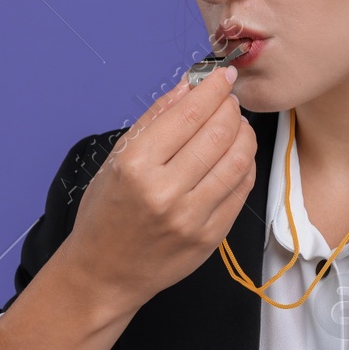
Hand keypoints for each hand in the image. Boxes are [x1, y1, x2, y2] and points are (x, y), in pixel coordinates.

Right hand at [60, 66, 257, 316]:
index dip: (212, 89)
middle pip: (219, 133)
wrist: (104, 273)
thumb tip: (188, 86)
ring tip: (236, 126)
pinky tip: (235, 156)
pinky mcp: (210, 237)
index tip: (223, 76)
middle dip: (231, 109)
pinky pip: (241, 190)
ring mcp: (191, 217)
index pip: (189, 115)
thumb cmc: (105, 214)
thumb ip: (155, 120)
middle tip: (228, 101)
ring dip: (244, 134)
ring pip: (238, 160)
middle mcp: (164, 192)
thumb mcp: (116, 160)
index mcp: (135, 166)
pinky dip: (245, 165)